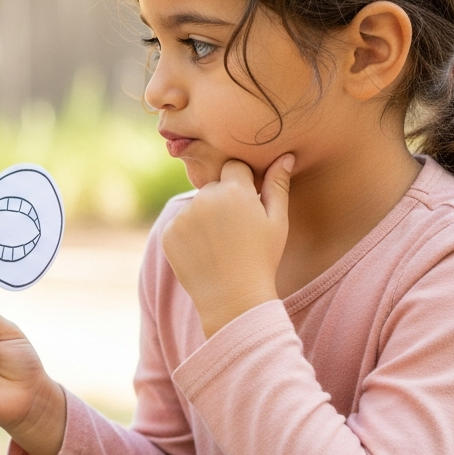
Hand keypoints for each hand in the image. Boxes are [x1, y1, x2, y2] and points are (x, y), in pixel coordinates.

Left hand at [162, 155, 292, 336]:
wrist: (233, 298)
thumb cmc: (262, 258)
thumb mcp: (277, 221)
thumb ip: (278, 185)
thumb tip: (285, 156)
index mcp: (234, 190)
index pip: (234, 166)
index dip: (243, 183)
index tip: (248, 204)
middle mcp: (204, 197)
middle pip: (214, 186)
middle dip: (223, 200)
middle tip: (236, 231)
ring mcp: (183, 215)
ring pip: (196, 205)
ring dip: (205, 217)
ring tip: (221, 244)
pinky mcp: (168, 233)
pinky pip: (179, 224)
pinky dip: (189, 234)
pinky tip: (204, 252)